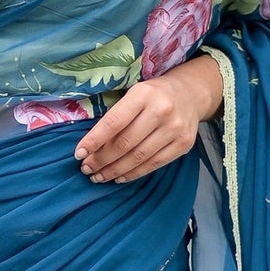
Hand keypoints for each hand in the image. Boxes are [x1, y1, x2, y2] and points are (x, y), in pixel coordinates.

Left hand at [74, 52, 223, 183]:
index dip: (94, 141)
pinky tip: (119, 177)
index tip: (79, 154)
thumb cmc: (153, 95)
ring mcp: (175, 129)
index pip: (113, 122)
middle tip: (87, 169)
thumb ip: (116, 116)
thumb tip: (91, 146)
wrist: (190, 94)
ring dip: (114, 170)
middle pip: (125, 143)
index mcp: (143, 94)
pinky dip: (133, 173)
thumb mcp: (134, 94)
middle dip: (101, 160)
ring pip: (138, 157)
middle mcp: (161, 111)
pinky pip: (154, 164)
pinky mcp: (184, 144)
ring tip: (99, 176)